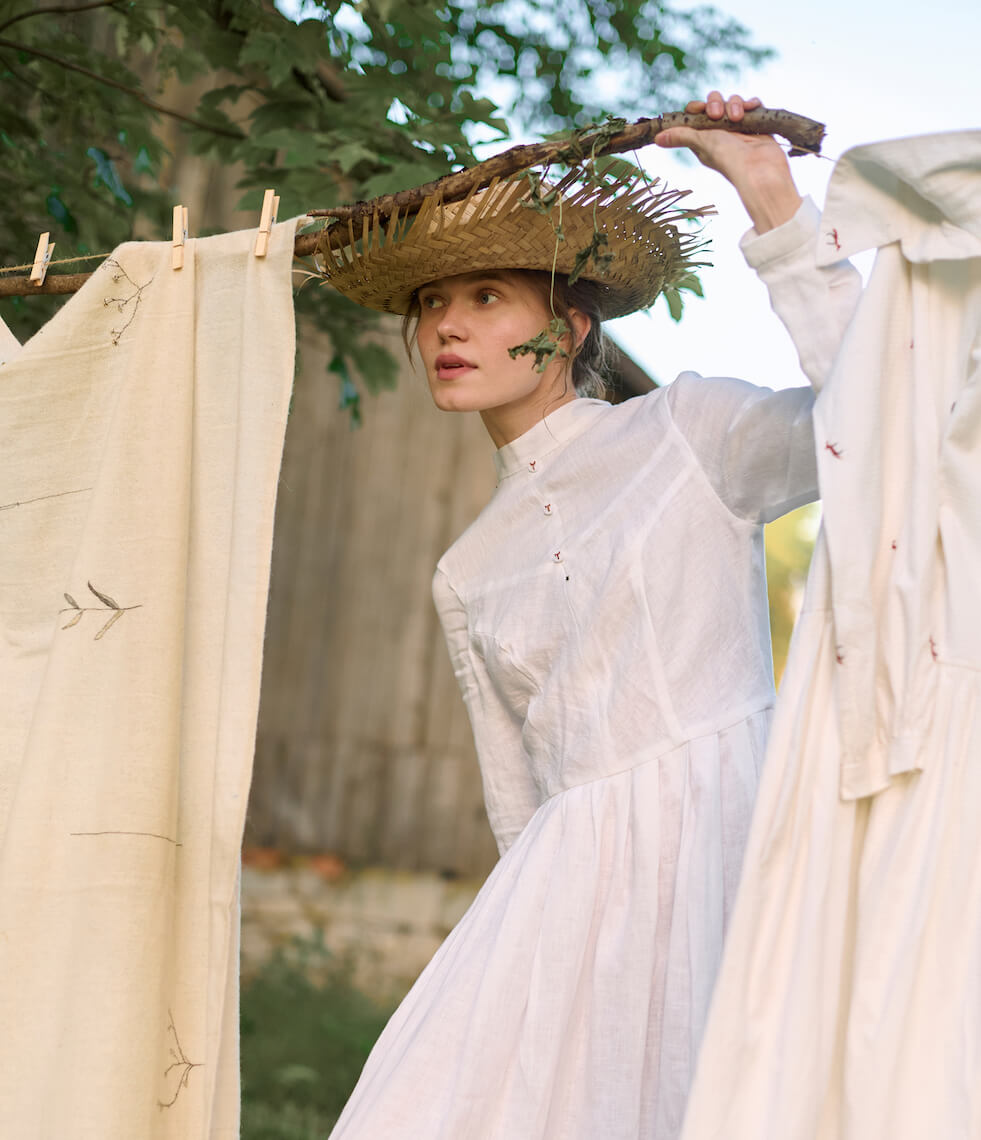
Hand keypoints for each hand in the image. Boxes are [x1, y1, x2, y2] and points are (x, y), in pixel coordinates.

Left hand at [655, 91, 801, 232]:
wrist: (758, 169)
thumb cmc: (727, 158)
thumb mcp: (700, 143)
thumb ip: (680, 137)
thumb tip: (657, 139)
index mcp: (705, 137)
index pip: (697, 114)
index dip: (696, 108)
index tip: (697, 109)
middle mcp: (722, 131)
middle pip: (715, 103)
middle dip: (716, 103)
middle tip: (717, 115)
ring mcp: (739, 127)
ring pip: (734, 101)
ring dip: (734, 104)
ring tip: (737, 118)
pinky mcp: (756, 124)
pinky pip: (752, 105)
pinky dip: (751, 103)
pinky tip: (750, 108)